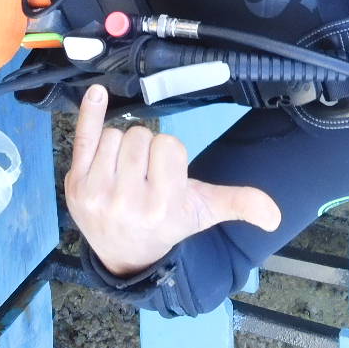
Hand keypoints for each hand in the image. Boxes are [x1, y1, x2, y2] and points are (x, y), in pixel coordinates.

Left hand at [64, 85, 282, 278]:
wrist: (126, 253)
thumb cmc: (166, 223)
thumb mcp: (204, 213)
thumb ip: (239, 204)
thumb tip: (274, 216)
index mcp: (164, 204)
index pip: (168, 145)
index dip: (169, 154)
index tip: (166, 175)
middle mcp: (128, 201)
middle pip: (139, 137)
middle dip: (146, 149)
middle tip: (145, 175)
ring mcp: (97, 193)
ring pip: (114, 135)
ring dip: (122, 146)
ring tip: (126, 172)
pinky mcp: (74, 185)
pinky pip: (83, 137)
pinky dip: (89, 113)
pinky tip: (96, 94)